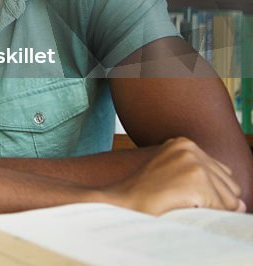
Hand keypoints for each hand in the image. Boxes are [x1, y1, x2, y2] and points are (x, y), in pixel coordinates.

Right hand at [105, 137, 245, 214]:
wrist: (120, 204)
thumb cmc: (145, 196)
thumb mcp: (173, 177)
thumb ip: (205, 182)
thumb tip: (242, 204)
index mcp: (183, 143)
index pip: (222, 174)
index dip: (209, 193)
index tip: (182, 195)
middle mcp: (190, 147)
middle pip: (230, 186)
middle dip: (214, 201)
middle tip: (181, 201)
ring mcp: (194, 162)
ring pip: (229, 199)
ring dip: (210, 209)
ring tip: (180, 204)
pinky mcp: (196, 179)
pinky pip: (222, 208)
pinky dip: (207, 216)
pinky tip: (182, 208)